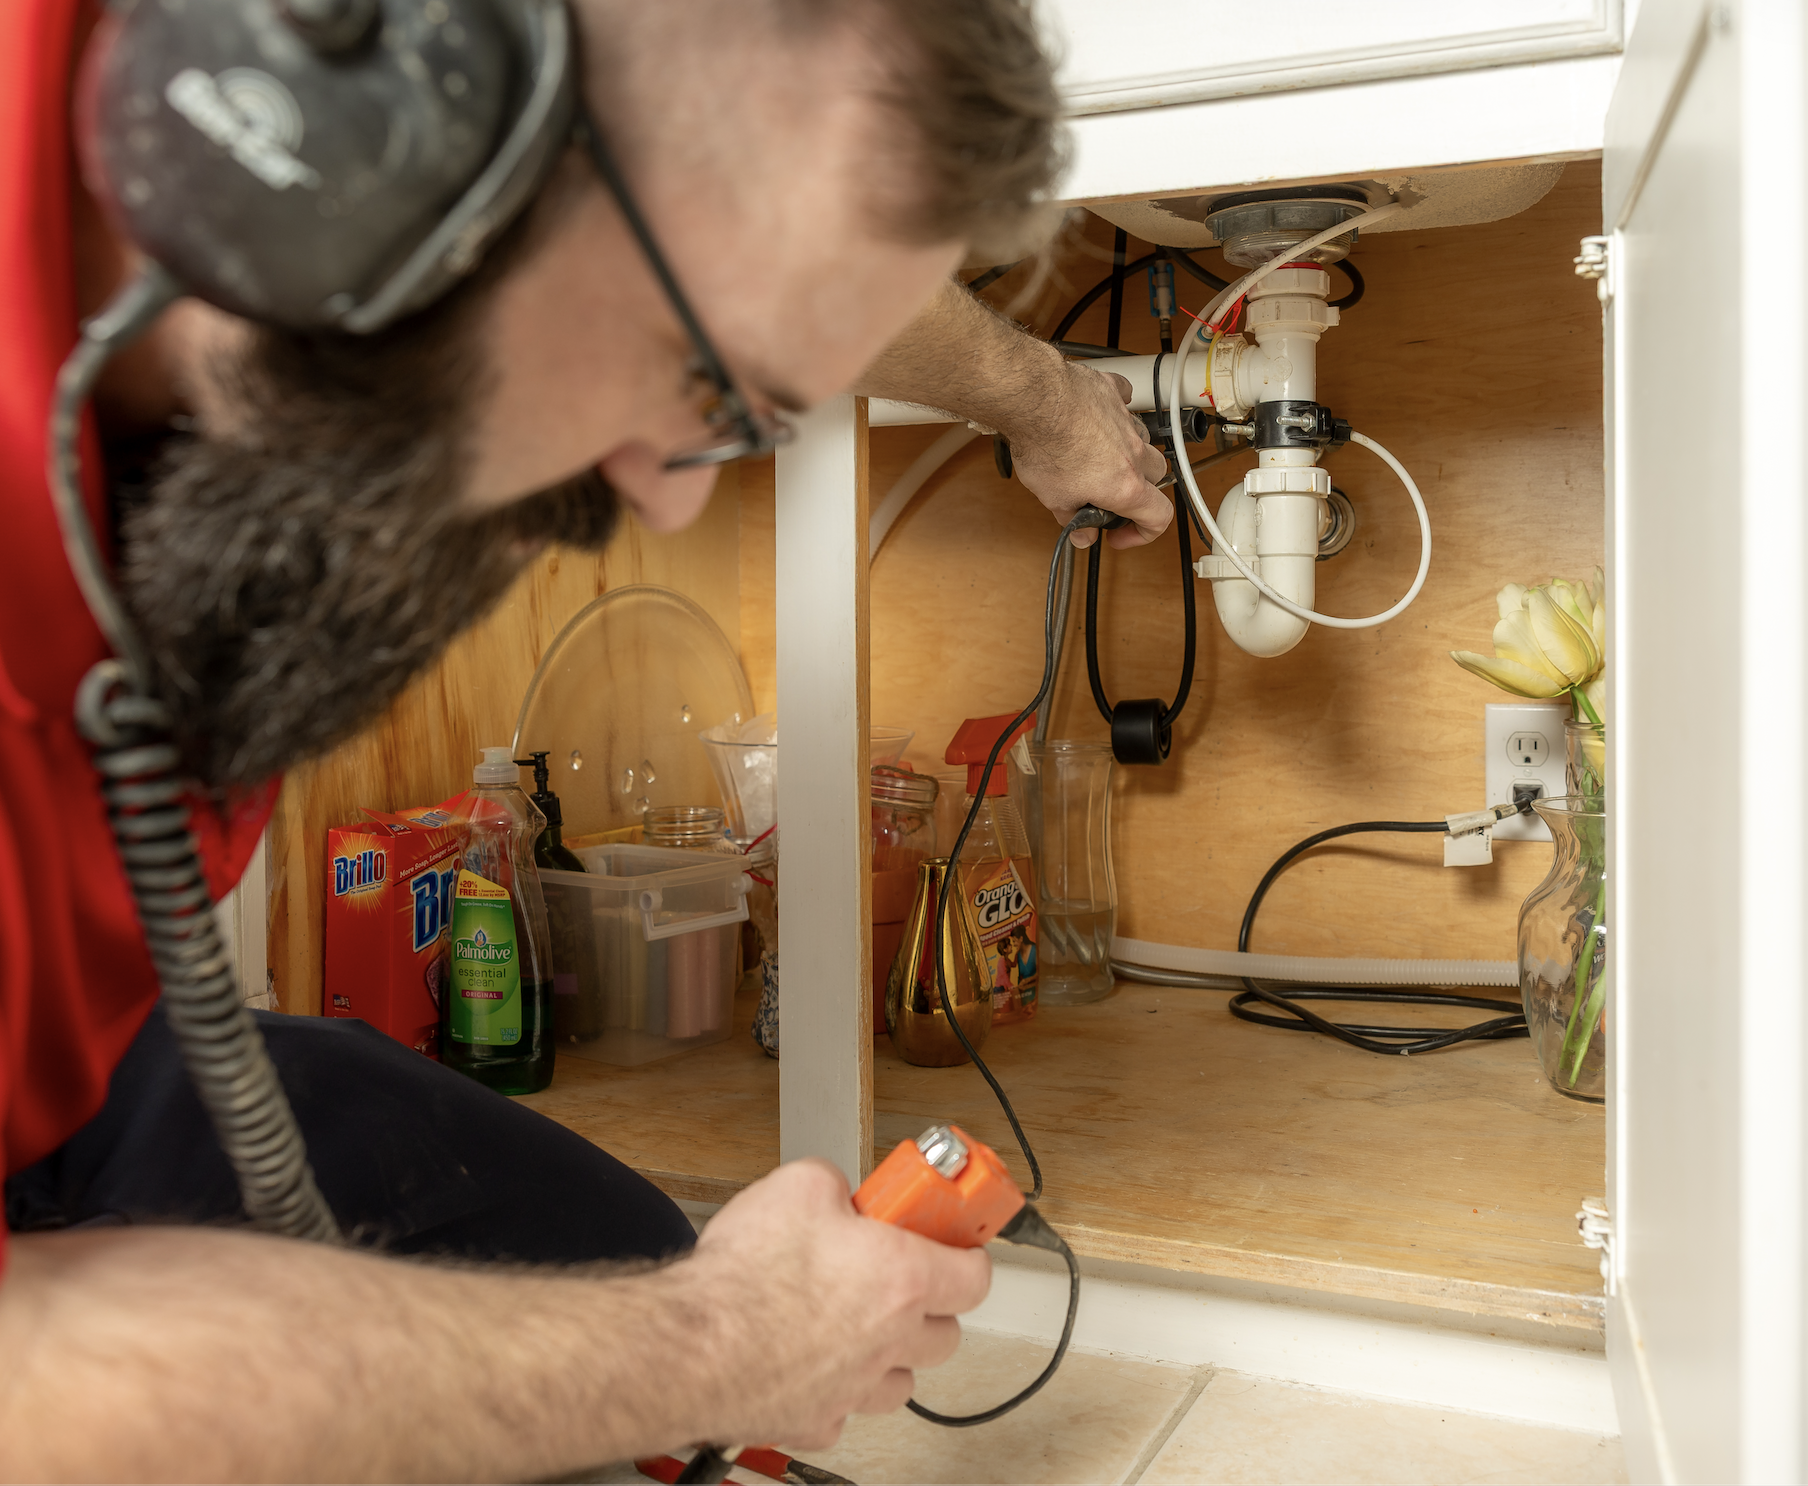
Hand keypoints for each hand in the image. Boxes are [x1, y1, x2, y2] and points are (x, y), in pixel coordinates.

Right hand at [683, 1158, 991, 1449]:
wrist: (690, 1346)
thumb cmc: (744, 1276)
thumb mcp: (800, 1184)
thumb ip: (836, 1187)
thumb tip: (837, 1193)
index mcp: (902, 1278)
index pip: (974, 1275)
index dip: (965, 1253)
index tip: (954, 1242)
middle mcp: (889, 1341)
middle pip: (945, 1335)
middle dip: (929, 1307)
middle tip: (898, 1278)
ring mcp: (855, 1388)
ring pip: (901, 1381)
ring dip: (890, 1355)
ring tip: (854, 1324)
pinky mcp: (815, 1421)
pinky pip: (845, 1410)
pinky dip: (837, 1391)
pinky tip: (808, 1362)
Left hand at [1006, 362, 1172, 549]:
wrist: (1035, 400)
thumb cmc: (1045, 447)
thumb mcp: (1054, 498)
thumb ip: (1073, 520)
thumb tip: (1081, 535)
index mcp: (1125, 485)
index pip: (1159, 516)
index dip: (1144, 532)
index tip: (1120, 530)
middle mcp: (1133, 451)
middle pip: (1156, 475)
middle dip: (1140, 487)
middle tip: (1113, 492)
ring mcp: (1125, 420)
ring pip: (1143, 439)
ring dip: (1129, 451)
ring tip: (1100, 456)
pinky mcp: (1111, 392)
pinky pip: (1125, 401)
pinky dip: (1117, 410)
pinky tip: (1100, 415)